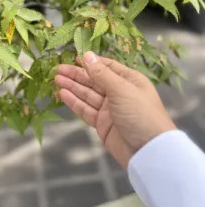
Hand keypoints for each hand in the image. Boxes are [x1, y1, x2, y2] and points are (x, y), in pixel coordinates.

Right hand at [55, 51, 175, 168]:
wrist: (148, 151)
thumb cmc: (141, 114)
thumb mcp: (121, 89)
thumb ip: (102, 73)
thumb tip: (87, 55)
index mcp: (129, 80)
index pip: (108, 67)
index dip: (91, 62)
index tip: (75, 57)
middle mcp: (119, 93)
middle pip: (94, 81)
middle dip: (77, 75)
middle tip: (59, 69)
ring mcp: (110, 110)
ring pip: (88, 95)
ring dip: (72, 87)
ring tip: (57, 79)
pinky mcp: (102, 124)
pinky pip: (86, 110)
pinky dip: (74, 102)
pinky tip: (63, 94)